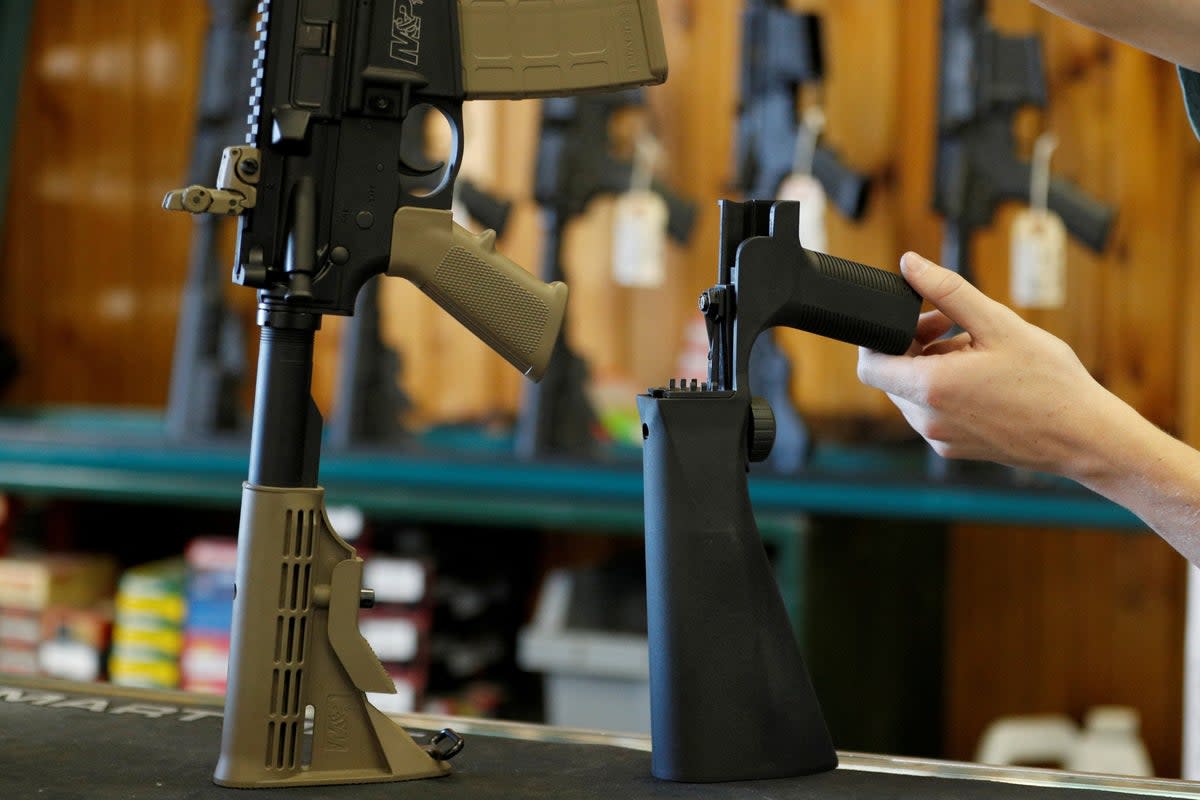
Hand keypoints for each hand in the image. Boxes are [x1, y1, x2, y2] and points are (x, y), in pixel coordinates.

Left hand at [857, 252, 1120, 477]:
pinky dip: (945, 390)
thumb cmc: (1048, 381)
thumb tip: (909, 264)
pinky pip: (932, 413)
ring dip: (931, 366)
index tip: (918, 319)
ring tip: (974, 350)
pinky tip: (982, 378)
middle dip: (913, 345)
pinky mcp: (952, 450)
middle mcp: (926, 419)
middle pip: (892, 375)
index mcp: (930, 388)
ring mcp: (938, 438)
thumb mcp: (998, 323)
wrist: (1084, 436)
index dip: (884, 336)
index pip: (870, 365)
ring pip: (912, 394)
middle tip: (950, 325)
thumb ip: (947, 291)